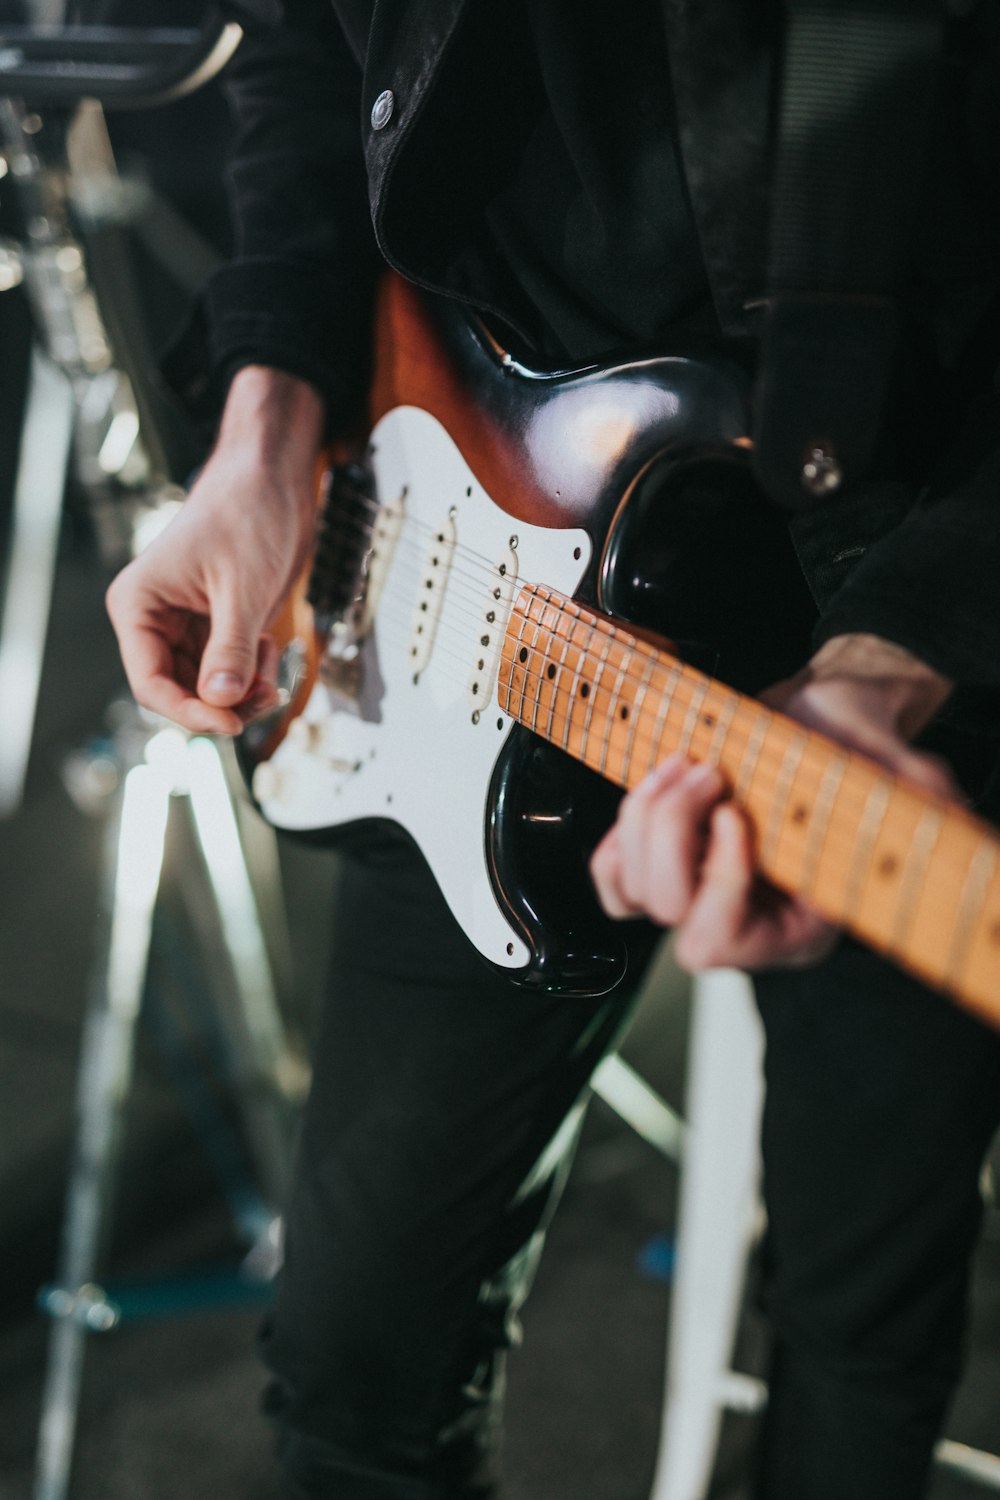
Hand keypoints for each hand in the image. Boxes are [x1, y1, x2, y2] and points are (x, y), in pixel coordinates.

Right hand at [106, 367, 324, 734]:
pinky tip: (270, 651)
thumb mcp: (241, 588)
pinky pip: (228, 671)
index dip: (188, 711)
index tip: (230, 724)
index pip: (149, 682)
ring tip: (272, 673)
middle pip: (179, 691)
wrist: (274, 479)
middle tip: (265, 698)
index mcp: (138, 604)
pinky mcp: (216, 625)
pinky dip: (252, 674)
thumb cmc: (246, 512)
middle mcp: (155, 618)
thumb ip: (230, 650)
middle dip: (222, 702)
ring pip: (207, 687)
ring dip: (242, 691)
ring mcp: (186, 624)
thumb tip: (220, 702)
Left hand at [589, 634, 956, 972]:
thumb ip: (923, 801)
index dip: (719, 880)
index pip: (725, 941)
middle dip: (673, 834)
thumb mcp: (907, 779)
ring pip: (635, 890)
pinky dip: (620, 833)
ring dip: (647, 818)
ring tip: (687, 765)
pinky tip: (655, 786)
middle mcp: (743, 919)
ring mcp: (698, 890)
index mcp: (796, 925)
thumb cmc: (857, 753)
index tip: (736, 813)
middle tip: (709, 773)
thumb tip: (949, 819)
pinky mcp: (666, 859)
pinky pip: (613, 879)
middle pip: (669, 910)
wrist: (825, 719)